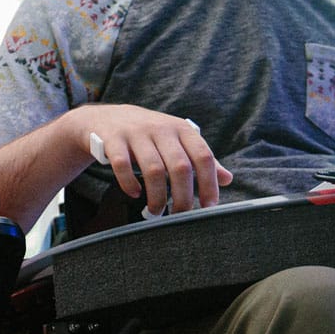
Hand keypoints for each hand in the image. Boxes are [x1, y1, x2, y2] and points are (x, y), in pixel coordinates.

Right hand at [74, 104, 233, 215]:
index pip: (203, 156)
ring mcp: (136, 132)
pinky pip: (123, 166)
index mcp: (181, 129)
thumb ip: (200, 158)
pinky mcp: (114, 139)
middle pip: (180, 167)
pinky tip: (134, 193)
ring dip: (157, 197)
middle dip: (183, 196)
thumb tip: (227, 179)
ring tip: (156, 211)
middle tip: (181, 215)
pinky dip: (130, 184)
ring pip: (153, 169)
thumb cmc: (150, 135)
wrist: (107, 118)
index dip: (209, 183)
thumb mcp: (176, 140)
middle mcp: (161, 128)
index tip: (209, 206)